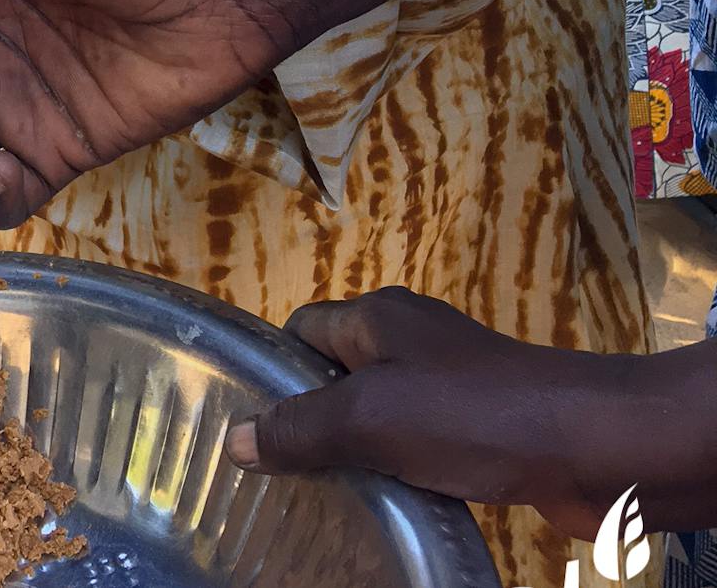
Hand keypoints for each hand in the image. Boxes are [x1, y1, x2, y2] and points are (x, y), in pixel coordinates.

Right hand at [224, 288, 716, 541]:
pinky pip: (421, 442)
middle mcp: (410, 339)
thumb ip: (303, 428)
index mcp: (378, 317)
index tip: (245, 424)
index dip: (272, 370)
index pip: (302, 330)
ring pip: (380, 413)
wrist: (589, 444)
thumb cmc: (470, 414)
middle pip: (338, 373)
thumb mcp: (372, 417)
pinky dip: (402, 469)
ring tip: (325, 499)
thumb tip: (234, 438)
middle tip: (276, 474)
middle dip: (309, 418)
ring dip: (357, 450)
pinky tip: (393, 505)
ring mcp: (450, 382)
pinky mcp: (483, 424)